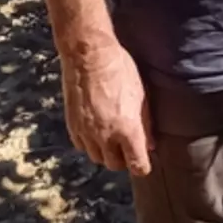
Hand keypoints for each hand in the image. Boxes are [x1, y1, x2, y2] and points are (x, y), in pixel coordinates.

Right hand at [60, 38, 154, 175]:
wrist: (89, 55)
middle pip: (116, 165)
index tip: (143, 161)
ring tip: (111, 136)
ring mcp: (87, 133)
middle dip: (123, 159)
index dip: (142, 166)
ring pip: (98, 158)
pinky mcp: (73, 127)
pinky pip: (83, 146)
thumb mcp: (141, 94)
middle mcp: (106, 137)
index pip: (138, 166)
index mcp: (128, 130)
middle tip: (127, 146)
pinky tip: (96, 129)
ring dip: (106, 152)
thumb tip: (150, 144)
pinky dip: (90, 143)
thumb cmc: (120, 69)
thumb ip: (146, 123)